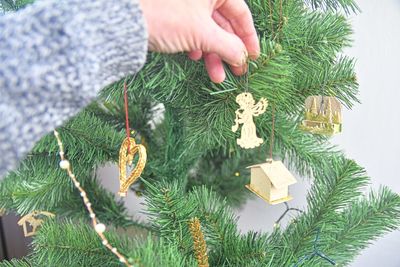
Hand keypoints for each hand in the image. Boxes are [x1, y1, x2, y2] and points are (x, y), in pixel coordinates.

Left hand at [139, 0, 259, 82]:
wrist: (125, 20)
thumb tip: (243, 58)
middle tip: (237, 72)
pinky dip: (197, 45)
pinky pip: (193, 30)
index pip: (241, 13)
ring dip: (214, 53)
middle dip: (229, 50)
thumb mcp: (203, 34)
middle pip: (224, 23)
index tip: (253, 57)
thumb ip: (228, 46)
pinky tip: (195, 57)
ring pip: (208, 29)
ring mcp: (187, 3)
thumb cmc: (167, 18)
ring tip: (216, 77)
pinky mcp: (174, 14)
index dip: (249, 37)